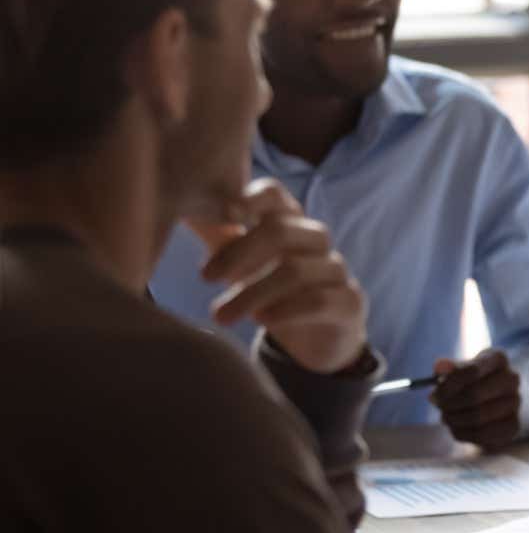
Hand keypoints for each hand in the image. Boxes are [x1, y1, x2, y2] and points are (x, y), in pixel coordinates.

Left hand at [186, 178, 366, 373]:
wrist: (319, 336)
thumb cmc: (273, 289)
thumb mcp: (241, 262)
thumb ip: (216, 232)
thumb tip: (174, 201)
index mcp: (288, 223)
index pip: (275, 196)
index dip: (253, 198)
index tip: (226, 214)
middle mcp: (315, 241)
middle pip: (281, 230)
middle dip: (238, 253)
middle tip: (205, 278)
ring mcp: (335, 270)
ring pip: (296, 270)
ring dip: (252, 293)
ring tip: (220, 315)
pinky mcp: (349, 302)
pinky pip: (320, 301)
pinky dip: (286, 311)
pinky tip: (263, 321)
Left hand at [431, 348, 520, 449]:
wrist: (489, 401)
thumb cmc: (469, 382)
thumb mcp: (456, 370)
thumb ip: (447, 368)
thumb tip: (440, 366)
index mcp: (497, 358)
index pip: (472, 370)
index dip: (449, 385)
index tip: (435, 395)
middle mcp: (511, 378)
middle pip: (475, 394)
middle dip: (450, 404)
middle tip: (438, 407)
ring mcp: (515, 402)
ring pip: (478, 416)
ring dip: (455, 419)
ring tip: (446, 417)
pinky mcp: (513, 425)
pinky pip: (483, 434)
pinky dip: (464, 433)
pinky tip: (456, 428)